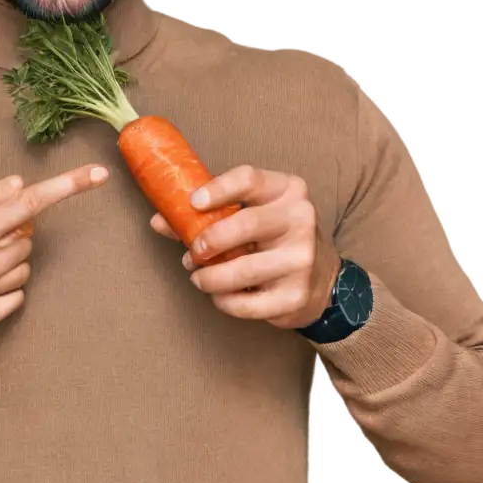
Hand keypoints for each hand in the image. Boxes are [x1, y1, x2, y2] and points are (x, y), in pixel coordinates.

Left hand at [149, 165, 339, 329]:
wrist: (323, 279)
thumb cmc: (274, 238)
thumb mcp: (250, 214)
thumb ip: (206, 215)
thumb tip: (158, 220)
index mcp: (287, 189)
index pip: (249, 178)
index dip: (217, 189)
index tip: (193, 203)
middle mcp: (300, 219)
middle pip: (245, 224)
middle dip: (209, 240)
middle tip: (193, 252)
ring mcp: (301, 259)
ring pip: (241, 270)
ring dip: (209, 277)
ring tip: (199, 277)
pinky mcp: (296, 295)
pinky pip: (246, 304)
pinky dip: (224, 302)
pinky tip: (220, 296)